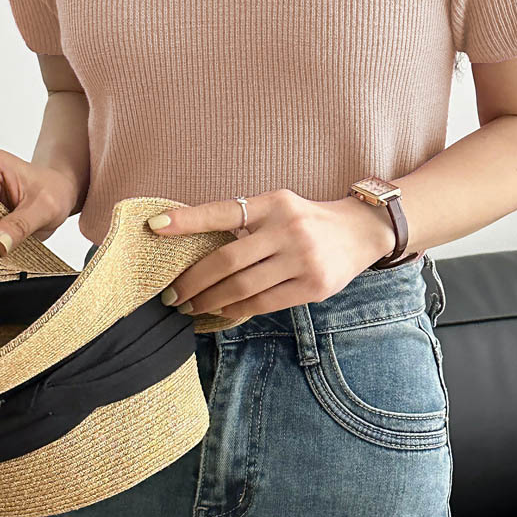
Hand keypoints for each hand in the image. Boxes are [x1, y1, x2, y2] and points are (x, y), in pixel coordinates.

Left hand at [147, 188, 396, 318]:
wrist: (361, 231)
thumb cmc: (307, 221)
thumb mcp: (279, 207)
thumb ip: (246, 222)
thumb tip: (195, 247)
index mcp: (274, 203)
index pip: (224, 210)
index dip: (188, 219)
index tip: (155, 226)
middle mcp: (288, 228)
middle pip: (227, 260)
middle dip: (193, 281)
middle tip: (171, 295)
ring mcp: (303, 258)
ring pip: (243, 287)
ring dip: (210, 302)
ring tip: (191, 308)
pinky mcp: (313, 286)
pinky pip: (264, 304)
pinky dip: (237, 311)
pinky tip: (221, 314)